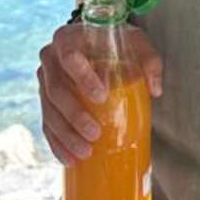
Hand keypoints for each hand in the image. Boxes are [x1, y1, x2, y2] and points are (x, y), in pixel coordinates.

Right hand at [36, 20, 162, 163]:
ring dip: (65, 135)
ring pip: (49, 111)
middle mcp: (50, 59)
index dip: (82, 77)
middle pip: (55, 90)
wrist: (93, 43)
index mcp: (67, 39)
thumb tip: (155, 89)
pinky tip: (70, 159)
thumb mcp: (135, 42)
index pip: (69, 56)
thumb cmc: (115, 42)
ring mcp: (44, 82)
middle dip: (74, 115)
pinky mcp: (45, 102)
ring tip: (86, 152)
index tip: (101, 97)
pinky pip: (47, 125)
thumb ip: (149, 60)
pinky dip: (57, 144)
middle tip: (95, 133)